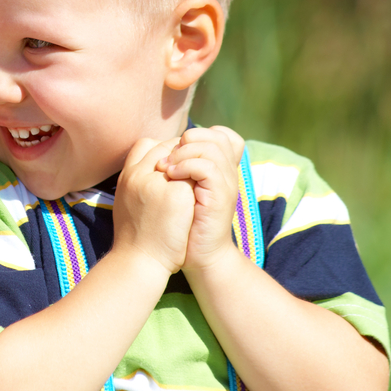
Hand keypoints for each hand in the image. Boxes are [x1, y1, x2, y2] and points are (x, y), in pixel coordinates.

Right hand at [112, 138, 196, 275]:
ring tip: (197, 185)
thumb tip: (155, 170)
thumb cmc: (135, 237)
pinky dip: (199, 184)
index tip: (175, 164)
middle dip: (183, 155)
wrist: (139, 262)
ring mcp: (158, 182)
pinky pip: (194, 176)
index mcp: (127, 175)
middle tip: (192, 171)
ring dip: (191, 169)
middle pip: (167, 147)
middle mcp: (140, 174)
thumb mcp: (128, 202)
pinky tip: (201, 198)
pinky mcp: (177, 194)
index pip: (147, 144)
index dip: (165, 150)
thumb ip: (138, 182)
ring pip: (183, 158)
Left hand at [159, 126, 244, 271]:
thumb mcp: (182, 191)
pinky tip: (170, 176)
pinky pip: (207, 167)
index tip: (173, 152)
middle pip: (216, 136)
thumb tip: (162, 148)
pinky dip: (186, 166)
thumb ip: (181, 169)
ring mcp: (227, 184)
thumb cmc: (185, 225)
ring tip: (166, 167)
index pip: (219, 134)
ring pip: (211, 148)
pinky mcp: (222, 196)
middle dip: (188, 140)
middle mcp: (228, 173)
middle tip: (167, 158)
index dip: (196, 135)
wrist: (199, 256)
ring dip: (183, 152)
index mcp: (221, 169)